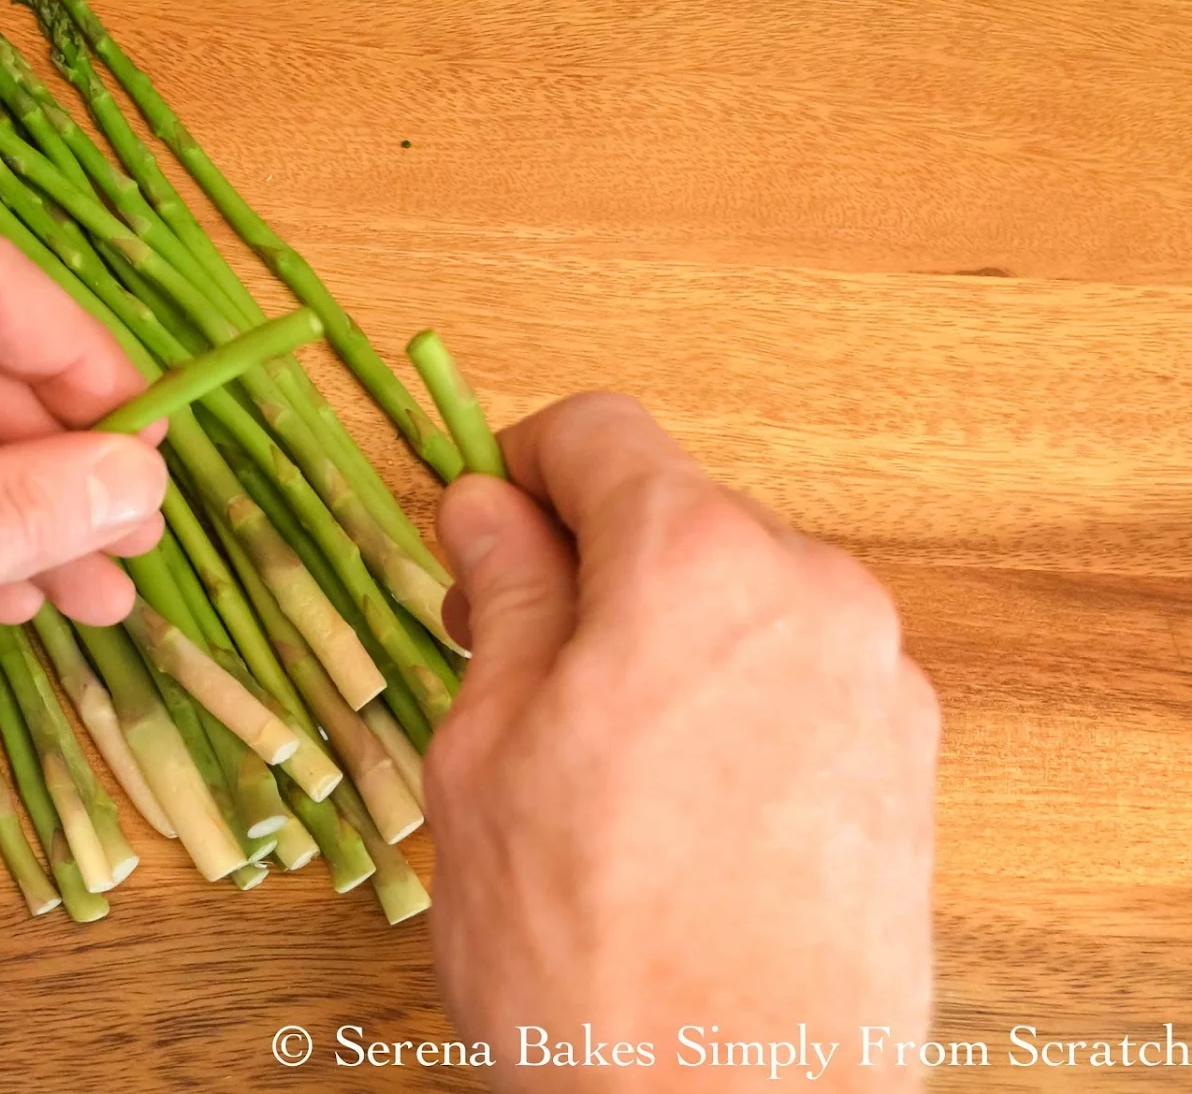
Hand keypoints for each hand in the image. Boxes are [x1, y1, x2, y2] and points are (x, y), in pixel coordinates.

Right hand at [425, 393, 937, 1089]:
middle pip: (675, 515)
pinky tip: (673, 803)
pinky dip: (726, 698)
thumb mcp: (488, 748)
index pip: (599, 433)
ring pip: (737, 600)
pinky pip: (795, 678)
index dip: (517, 468)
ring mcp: (877, 682)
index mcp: (696, 564)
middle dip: (584, 565)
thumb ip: (500, 597)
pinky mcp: (907, 764)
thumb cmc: (586, 951)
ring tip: (588, 758)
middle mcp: (813, 595)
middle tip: (503, 660)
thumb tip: (484, 507)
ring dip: (655, 636)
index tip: (477, 531)